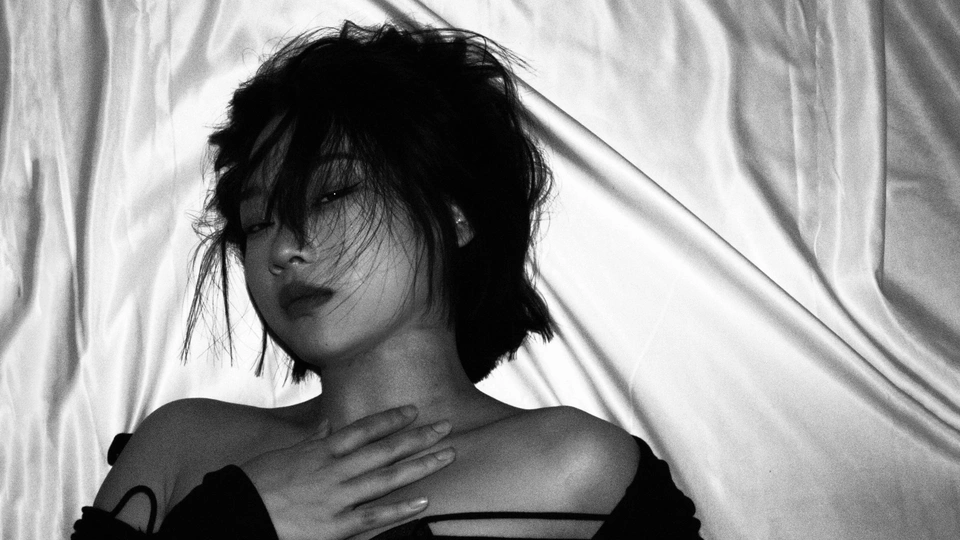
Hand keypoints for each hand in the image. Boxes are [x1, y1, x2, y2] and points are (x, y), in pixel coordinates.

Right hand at [240, 406, 455, 539]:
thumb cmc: (256, 483)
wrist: (236, 514)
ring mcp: (336, 498)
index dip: (391, 419)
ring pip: (387, 479)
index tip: (414, 410)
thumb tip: (329, 423)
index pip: (363, 429)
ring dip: (420, 466)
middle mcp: (334, 470)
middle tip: (446, 426)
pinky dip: (399, 510)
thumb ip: (312, 440)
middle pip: (384, 450)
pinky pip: (374, 517)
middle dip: (417, 437)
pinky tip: (423, 502)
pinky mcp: (335, 527)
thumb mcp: (284, 454)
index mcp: (321, 451)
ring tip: (447, 455)